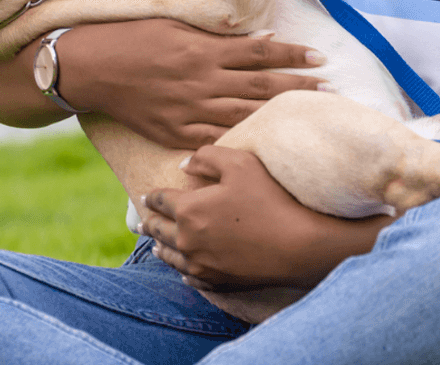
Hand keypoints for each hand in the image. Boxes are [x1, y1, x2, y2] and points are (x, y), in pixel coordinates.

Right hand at [59, 20, 324, 148]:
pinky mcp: (175, 132)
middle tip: (331, 91)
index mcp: (203, 51)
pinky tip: (266, 141)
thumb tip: (263, 38)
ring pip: (246, 114)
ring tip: (310, 116)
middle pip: (262, 86)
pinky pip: (217, 138)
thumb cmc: (132, 38)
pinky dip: (243, 137)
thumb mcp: (176, 26)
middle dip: (299, 88)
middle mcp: (201, 82)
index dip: (294, 56)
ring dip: (280, 114)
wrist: (91, 69)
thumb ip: (219, 36)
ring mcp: (189, 111)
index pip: (261, 52)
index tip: (321, 59)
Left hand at [139, 146, 391, 290]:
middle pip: (159, 230)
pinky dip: (182, 271)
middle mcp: (187, 240)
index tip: (146, 196)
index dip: (152, 197)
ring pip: (170, 256)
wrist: (298, 246)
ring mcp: (200, 264)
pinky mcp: (217, 282)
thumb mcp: (240, 163)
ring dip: (160, 248)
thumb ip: (207, 157)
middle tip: (141, 223)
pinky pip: (191, 278)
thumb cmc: (270, 199)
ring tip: (154, 246)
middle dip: (149, 223)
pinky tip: (182, 271)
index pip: (160, 200)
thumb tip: (184, 165)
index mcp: (188, 209)